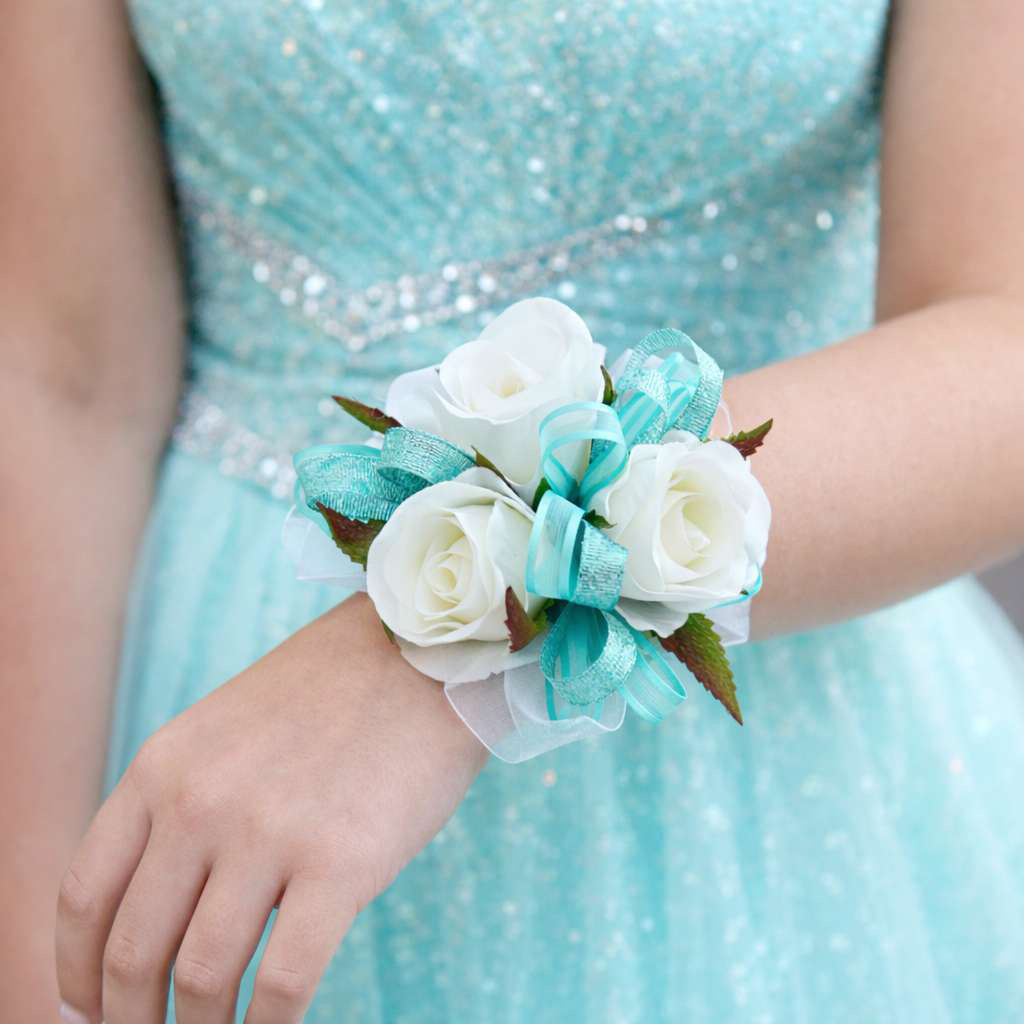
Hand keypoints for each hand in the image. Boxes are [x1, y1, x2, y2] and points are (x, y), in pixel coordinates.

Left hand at [54, 593, 487, 1022]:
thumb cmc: (332, 696)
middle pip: (133, 951)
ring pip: (201, 978)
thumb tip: (161, 908)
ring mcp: (268, 832)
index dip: (77, 972)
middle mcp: (200, 802)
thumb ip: (183, 803)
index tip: (90, 1009)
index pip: (84, 896)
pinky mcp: (341, 862)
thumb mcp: (228, 729)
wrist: (420, 653)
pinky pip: (283, 982)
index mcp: (163, 766)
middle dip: (131, 1019)